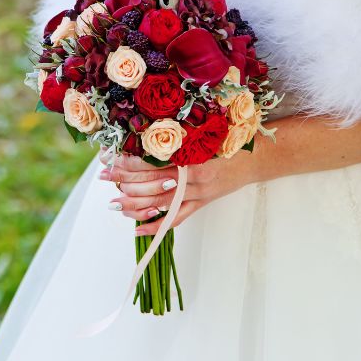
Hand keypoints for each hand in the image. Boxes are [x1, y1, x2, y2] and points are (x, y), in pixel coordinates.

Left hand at [98, 148, 255, 234]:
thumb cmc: (231, 140)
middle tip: (103, 176)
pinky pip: (176, 219)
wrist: (257, 158)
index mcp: (192, 155)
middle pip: (151, 182)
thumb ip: (177, 136)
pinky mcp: (202, 204)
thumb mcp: (205, 132)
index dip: (127, 160)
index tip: (109, 156)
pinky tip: (137, 229)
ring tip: (114, 202)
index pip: (151, 161)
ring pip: (160, 203)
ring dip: (134, 204)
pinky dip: (156, 226)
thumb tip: (143, 137)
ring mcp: (197, 194)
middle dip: (123, 179)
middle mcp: (192, 177)